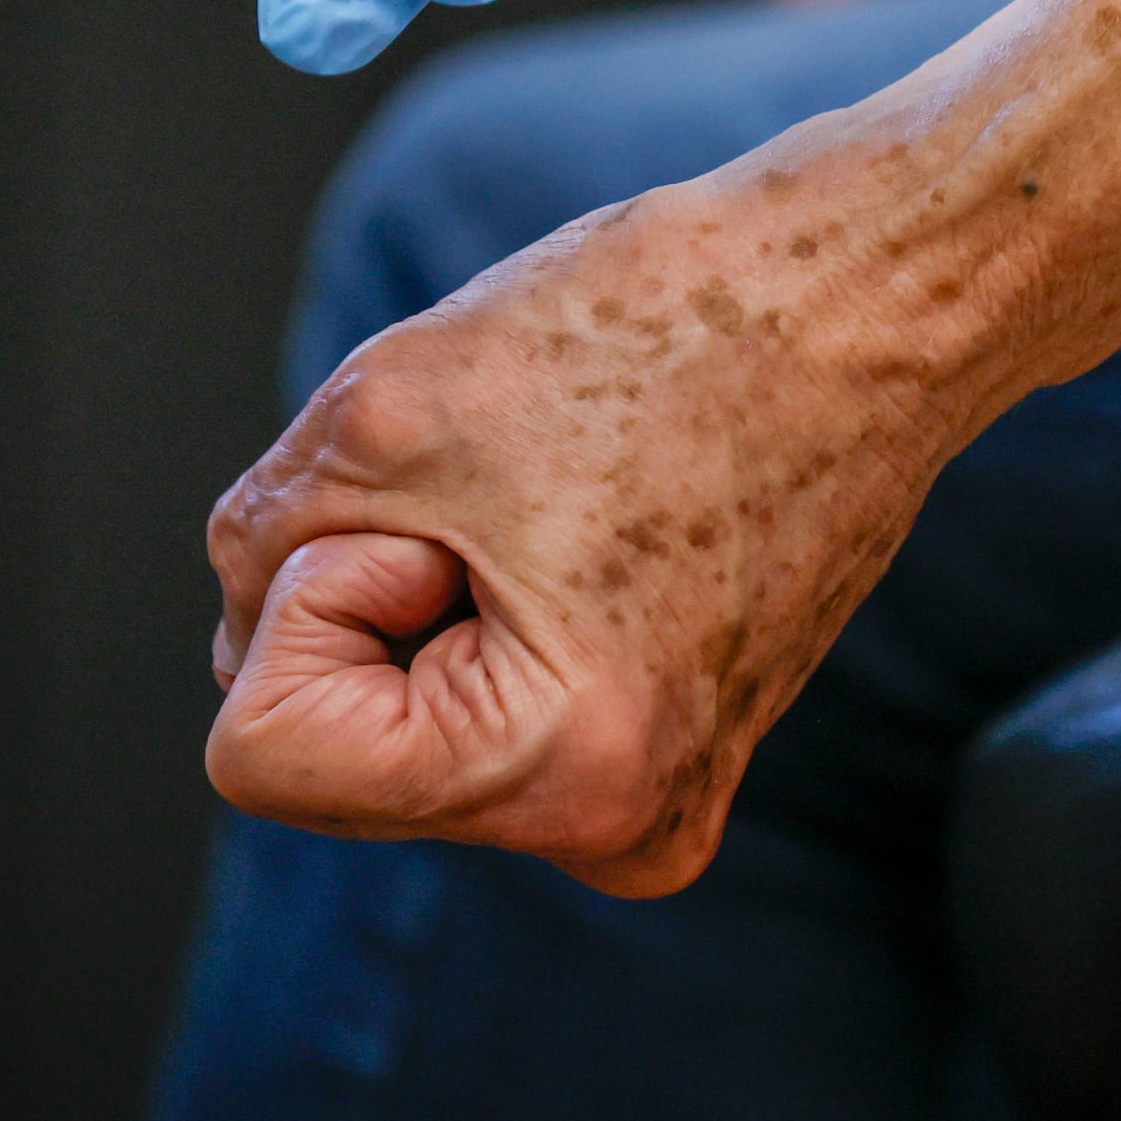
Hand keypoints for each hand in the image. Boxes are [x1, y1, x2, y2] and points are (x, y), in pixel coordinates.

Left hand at [201, 153, 1001, 889]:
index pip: (261, 751)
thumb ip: (259, 548)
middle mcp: (621, 829)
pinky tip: (599, 517)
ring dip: (437, 583)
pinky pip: (485, 692)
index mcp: (563, 775)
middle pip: (335, 744)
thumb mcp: (376, 412)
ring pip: (403, 709)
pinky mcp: (668, 743)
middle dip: (377, 592)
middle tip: (521, 489)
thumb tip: (253, 637)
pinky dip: (498, 594)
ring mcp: (655, 796)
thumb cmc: (666, 324)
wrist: (867, 291)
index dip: (315, 596)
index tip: (451, 511)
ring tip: (569, 494)